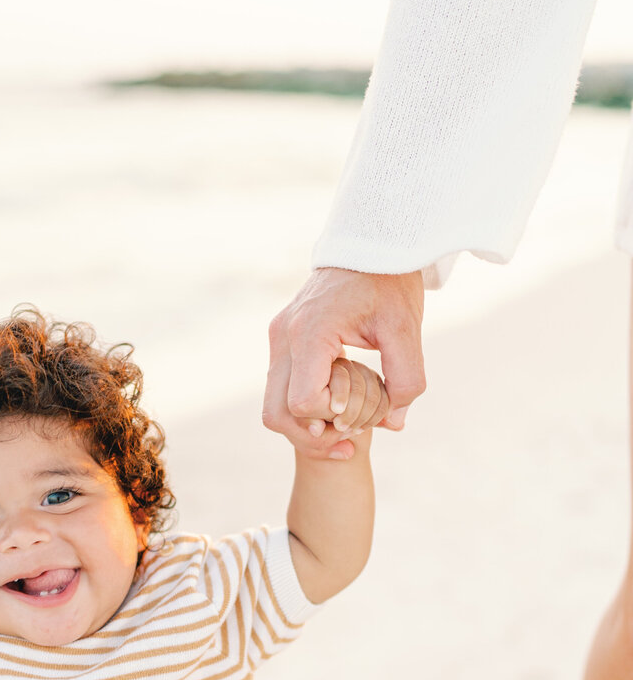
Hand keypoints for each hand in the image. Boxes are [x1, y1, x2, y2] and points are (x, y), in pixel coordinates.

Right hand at [265, 267, 424, 456]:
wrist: (370, 243)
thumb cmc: (389, 283)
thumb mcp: (406, 330)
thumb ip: (405, 380)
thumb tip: (393, 424)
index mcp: (310, 332)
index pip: (304, 402)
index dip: (335, 417)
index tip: (365, 408)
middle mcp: (283, 337)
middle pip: (277, 414)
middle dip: (314, 435)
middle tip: (351, 436)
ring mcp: (278, 338)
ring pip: (273, 407)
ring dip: (306, 426)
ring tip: (345, 426)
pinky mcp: (283, 340)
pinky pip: (282, 389)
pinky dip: (307, 408)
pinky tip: (339, 404)